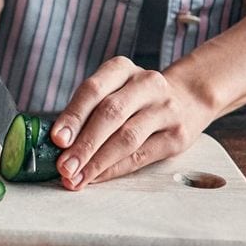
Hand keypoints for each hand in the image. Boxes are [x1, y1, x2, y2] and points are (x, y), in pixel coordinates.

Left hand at [51, 57, 213, 187]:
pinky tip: (97, 177)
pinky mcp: (179, 135)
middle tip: (64, 167)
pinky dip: (115, 169)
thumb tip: (57, 144)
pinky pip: (142, 155)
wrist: (189, 98)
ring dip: (97, 161)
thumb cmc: (133, 98)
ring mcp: (166, 109)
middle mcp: (146, 84)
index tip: (56, 139)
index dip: (73, 116)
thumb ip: (86, 110)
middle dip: (83, 144)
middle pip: (110, 114)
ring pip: (127, 138)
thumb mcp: (112, 89)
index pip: (93, 90)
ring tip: (76, 177)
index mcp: (121, 68)